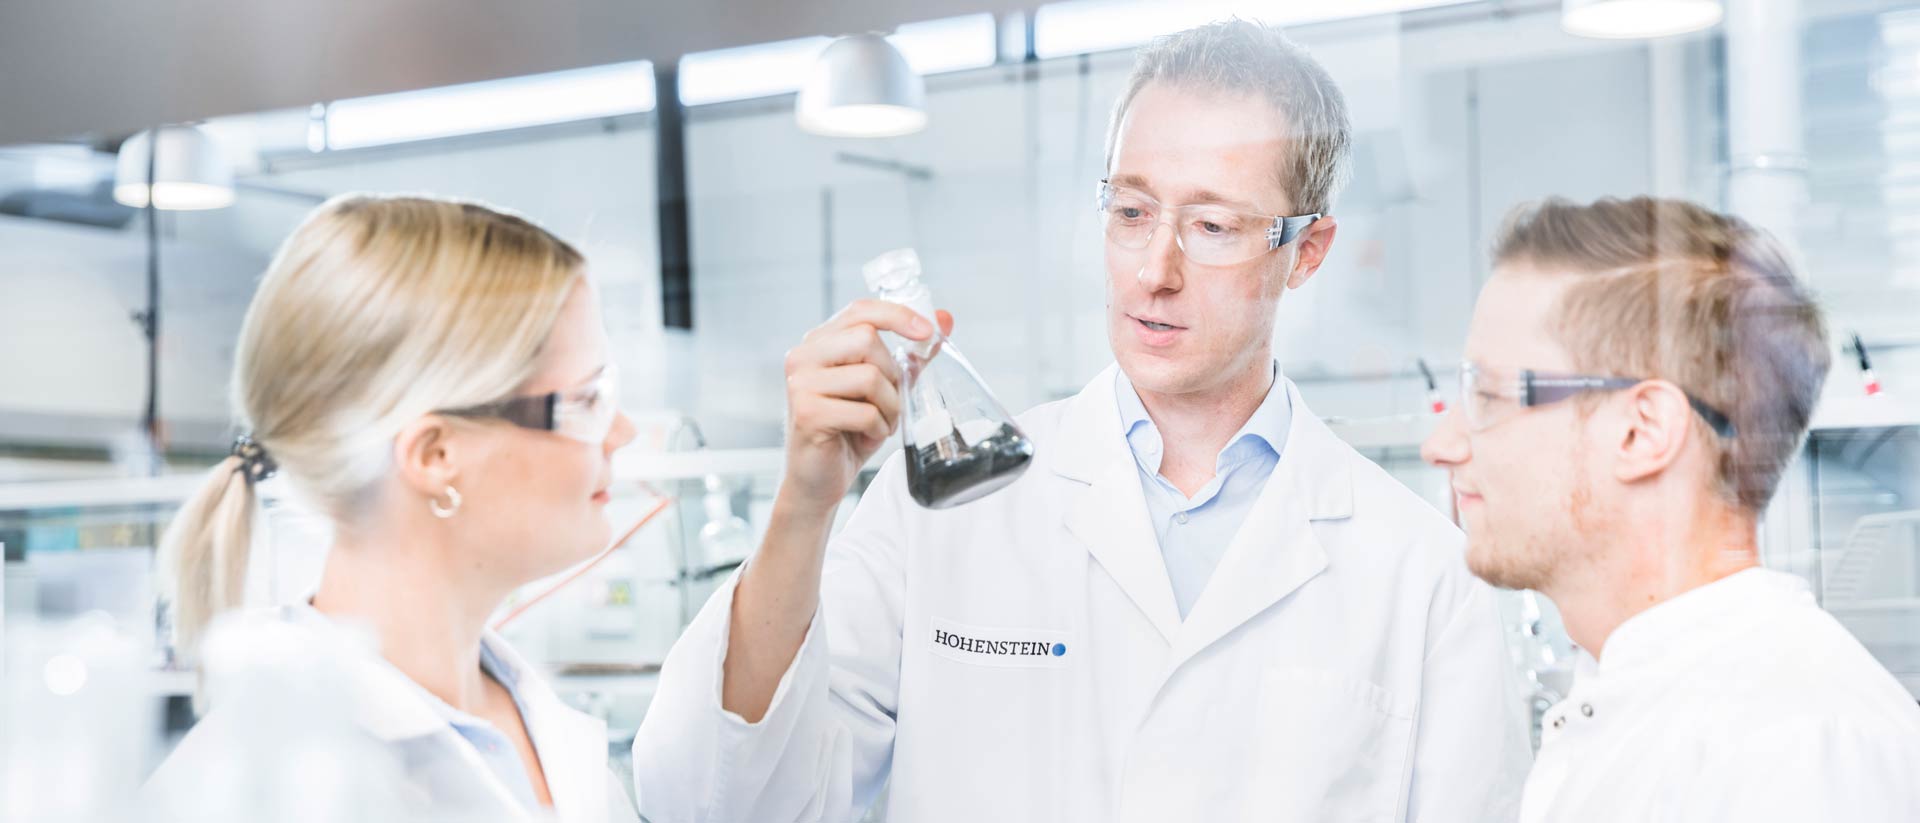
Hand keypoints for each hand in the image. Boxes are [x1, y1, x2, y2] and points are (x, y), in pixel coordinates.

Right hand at [778, 300, 954, 515]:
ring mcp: (801, 384)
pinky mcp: (807, 413)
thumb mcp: (883, 389)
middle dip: (893, 374)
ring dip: (889, 406)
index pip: (860, 310)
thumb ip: (908, 355)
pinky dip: (877, 427)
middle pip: (867, 339)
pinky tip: (867, 436)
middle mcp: (803, 357)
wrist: (819, 480)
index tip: (927, 332)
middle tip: (891, 402)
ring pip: (870, 376)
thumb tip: (944, 318)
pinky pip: (864, 411)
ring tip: (880, 423)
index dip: (897, 315)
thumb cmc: (850, 430)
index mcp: (819, 343)